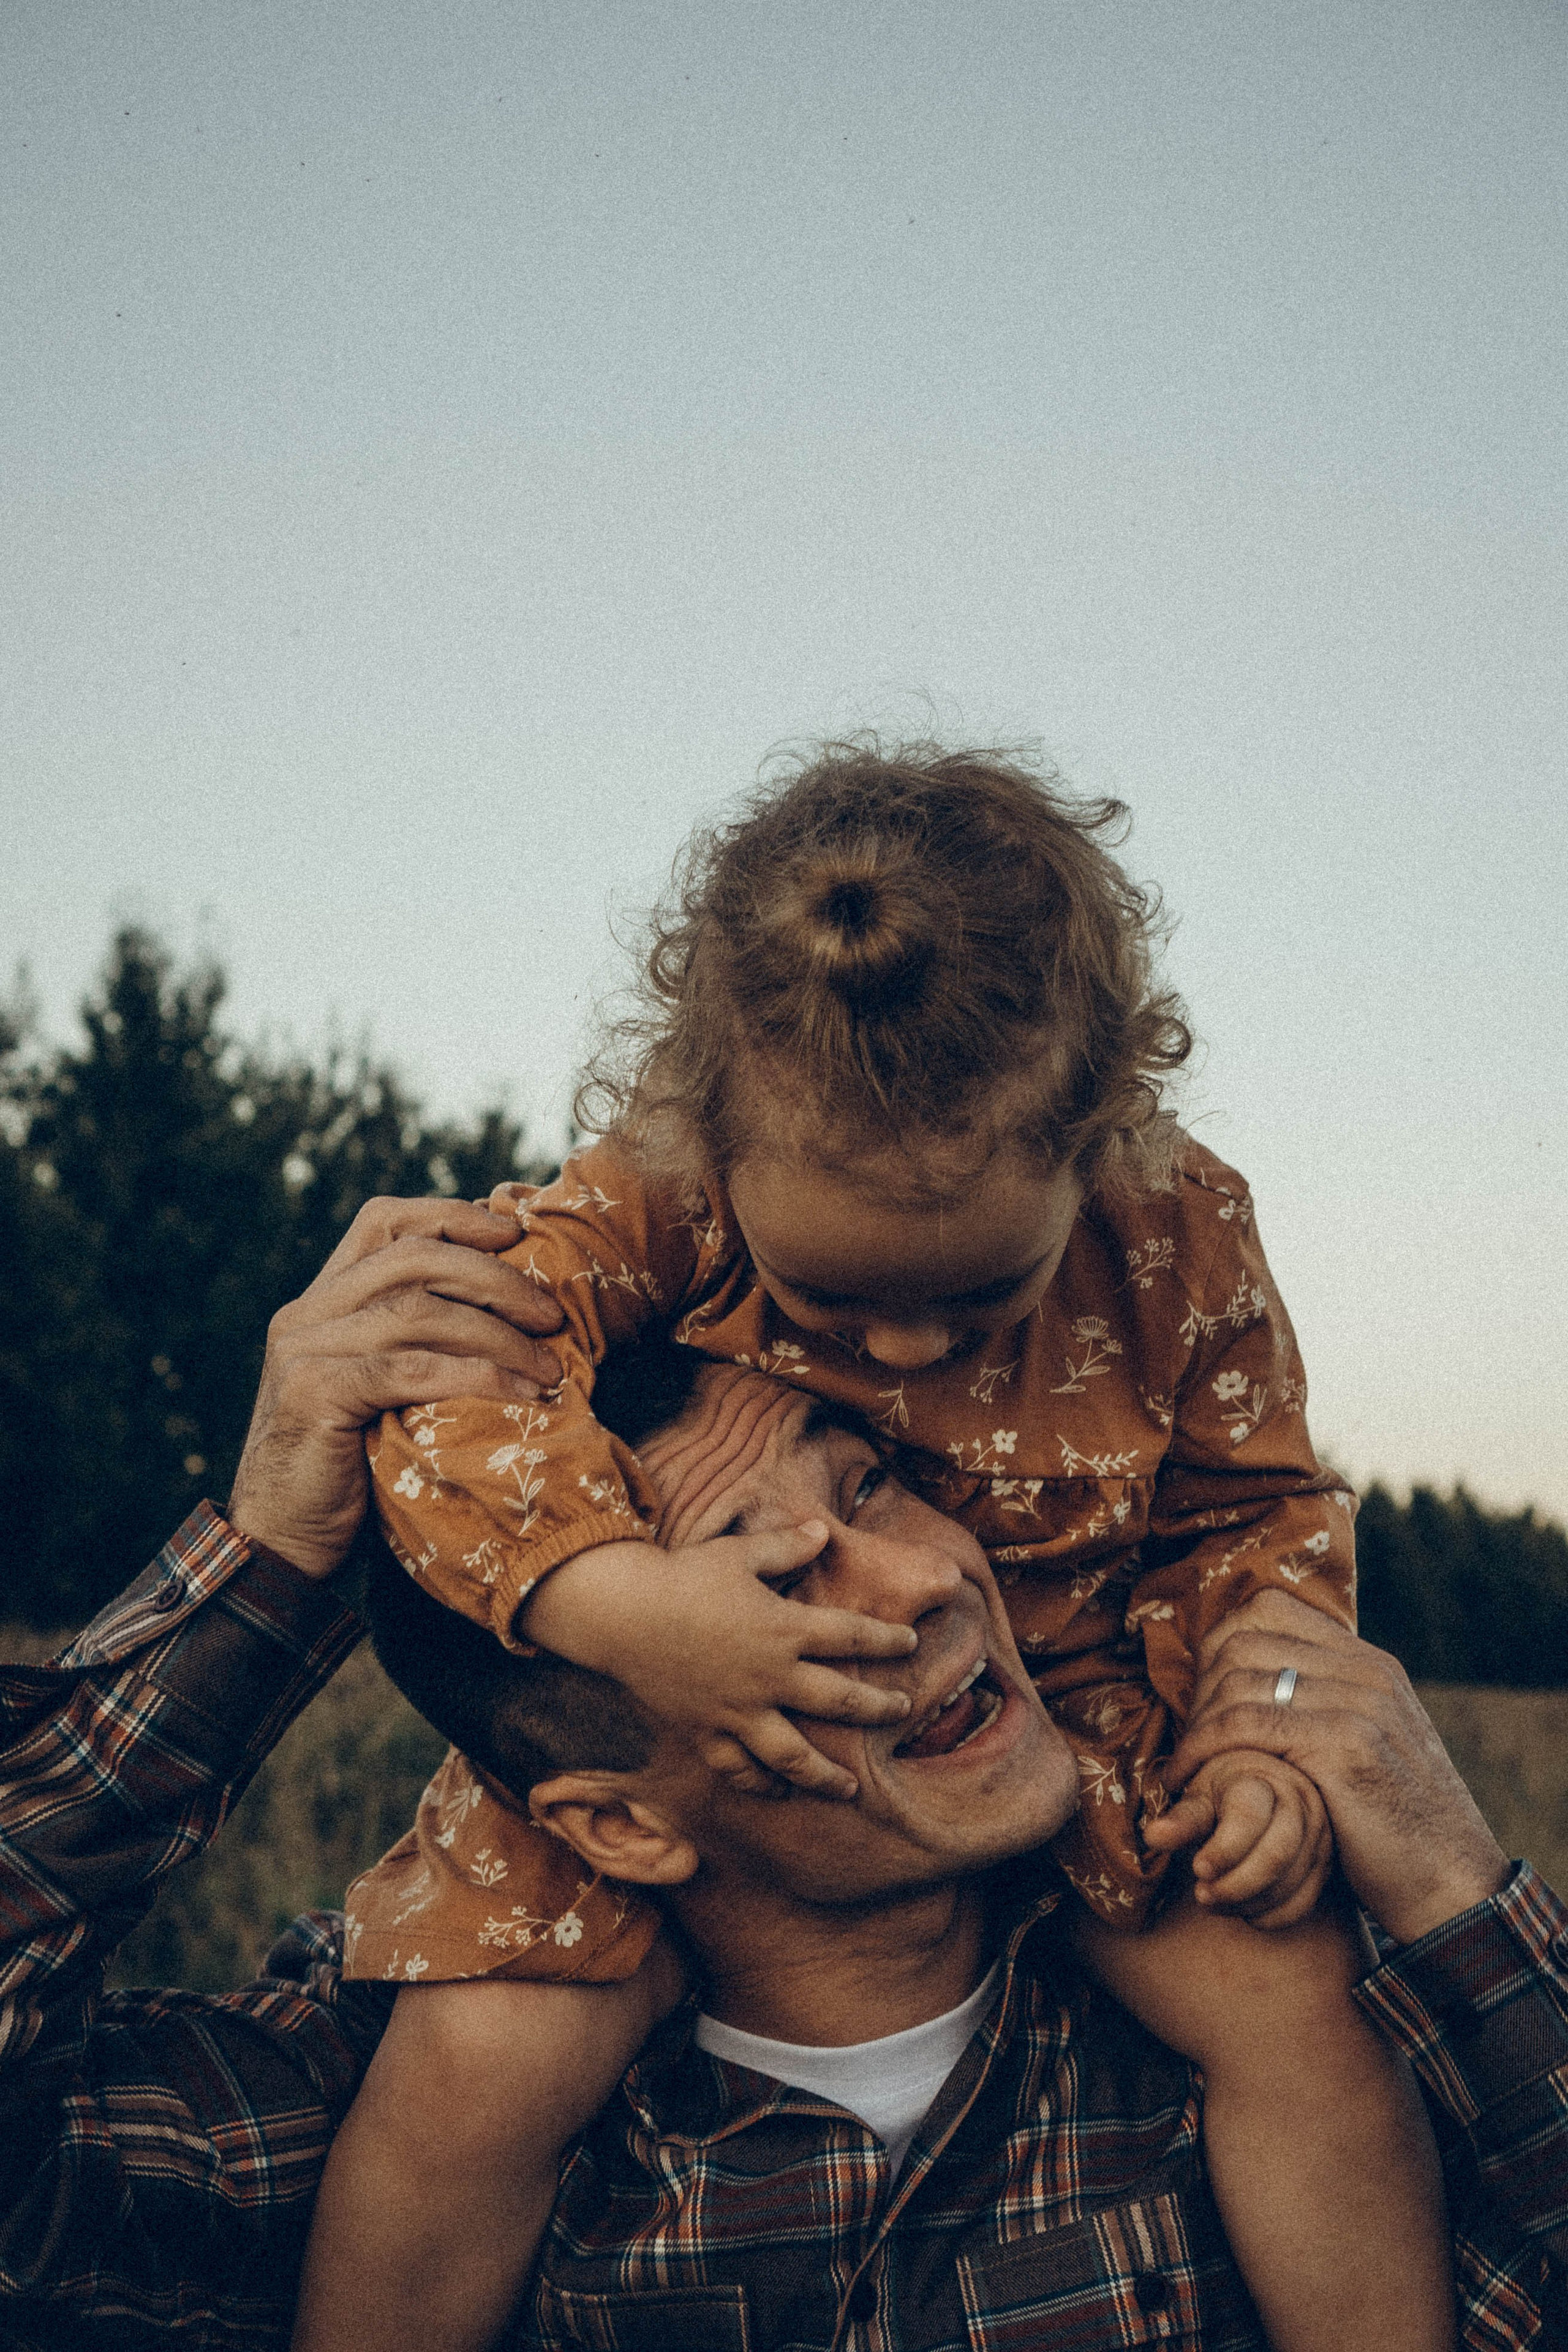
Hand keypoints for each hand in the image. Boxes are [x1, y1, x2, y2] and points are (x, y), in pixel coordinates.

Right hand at [228, 1199, 563, 1581]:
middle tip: (551, 1313)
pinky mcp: (315, 1395)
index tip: (516, 1233)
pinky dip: (475, 1376)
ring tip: (548, 1365)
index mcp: (320, 1300)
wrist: (280, 1544)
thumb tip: (508, 1307)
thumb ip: (413, 1343)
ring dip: (497, 1333)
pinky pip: (411, 1370)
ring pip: (418, 1311)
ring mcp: (305, 1351)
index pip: (385, 1222)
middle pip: (413, 1258)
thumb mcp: (379, 1390)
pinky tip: (520, 1394)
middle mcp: (306, 1313)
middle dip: (494, 1277)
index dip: (453, 1217)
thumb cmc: (349, 1470)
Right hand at [520, 1528, 917, 1799]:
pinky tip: (777, 1791)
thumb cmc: (684, 1576)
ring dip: (826, 1774)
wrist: (622, 1613)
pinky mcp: (706, 1731)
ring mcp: (738, 1711)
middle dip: (878, 1708)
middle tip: (903, 1711)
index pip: (852, 1637)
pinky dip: (759, 1784)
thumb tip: (823, 1532)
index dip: (886, 1640)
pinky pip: (738, 1769)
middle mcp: (770, 1677)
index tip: (909, 1642)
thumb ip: (786, 1546)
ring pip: (793, 1755)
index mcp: (784, 1629)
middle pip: (839, 1700)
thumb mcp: (740, 1552)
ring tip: (850, 1789)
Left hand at [1142, 1748, 1331, 1928]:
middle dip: (1235, 1884)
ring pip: (1290, 1881)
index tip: (1197, 1869)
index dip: (1223, 1850)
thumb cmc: (1222, 1794)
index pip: (1249, 1818)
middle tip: (1201, 1896)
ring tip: (1213, 1902)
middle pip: (1276, 1854)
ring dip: (1248, 1902)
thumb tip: (1152, 1837)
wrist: (1261, 1790)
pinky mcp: (1323, 1864)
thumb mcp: (1200, 1796)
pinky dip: (1272, 1916)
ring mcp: (1316, 1836)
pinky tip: (1244, 1912)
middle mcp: (1298, 1804)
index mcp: (1262, 1781)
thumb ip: (1182, 1819)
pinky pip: (1304, 1902)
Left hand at [1165, 1592, 1509, 1943]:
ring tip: (1184, 1765)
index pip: (1271, 1608)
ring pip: (1238, 1682)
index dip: (1220, 1643)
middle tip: (1189, 1736)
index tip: (1203, 1694)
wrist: (1453, 1884)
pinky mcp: (1344, 1747)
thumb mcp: (1371, 1748)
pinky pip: (1246, 1726)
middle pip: (1244, 1640)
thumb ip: (1327, 1708)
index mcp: (1371, 1664)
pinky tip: (1188, 1780)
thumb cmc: (1398, 1828)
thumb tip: (1261, 1686)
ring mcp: (1359, 1705)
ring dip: (1196, 1726)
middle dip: (1200, 1687)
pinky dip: (1202, 1750)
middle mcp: (1367, 1672)